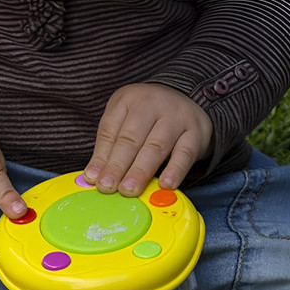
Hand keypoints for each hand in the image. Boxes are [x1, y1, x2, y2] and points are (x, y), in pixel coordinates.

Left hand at [82, 83, 212, 196]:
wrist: (187, 100)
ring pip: (156, 146)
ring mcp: (175, 117)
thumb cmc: (149, 118)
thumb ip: (111, 147)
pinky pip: (185, 153)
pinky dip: (175, 170)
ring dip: (141, 171)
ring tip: (129, 190)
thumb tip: (94, 177)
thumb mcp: (125, 122)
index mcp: (127, 100)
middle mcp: (151, 104)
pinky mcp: (195, 132)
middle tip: (108, 187)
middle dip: (117, 166)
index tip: (93, 178)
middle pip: (131, 138)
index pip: (110, 130)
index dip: (100, 157)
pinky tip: (166, 184)